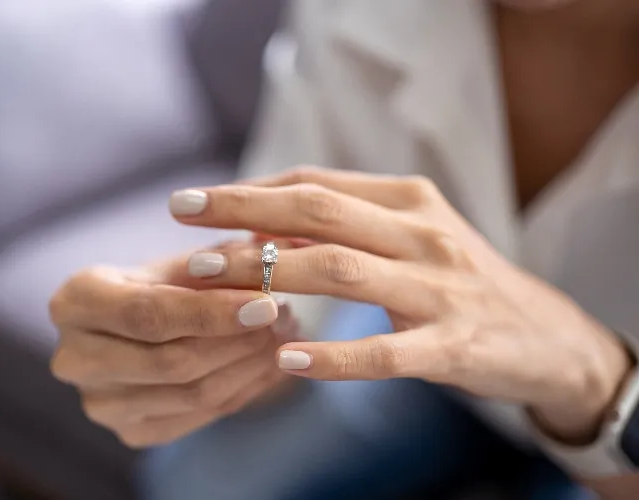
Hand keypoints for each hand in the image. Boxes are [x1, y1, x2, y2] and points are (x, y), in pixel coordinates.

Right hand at [49, 257, 296, 447]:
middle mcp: (74, 359)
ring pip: (191, 393)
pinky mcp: (129, 432)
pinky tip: (272, 362)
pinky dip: (245, 388)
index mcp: (75, 302)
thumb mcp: (184, 262)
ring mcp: (100, 403)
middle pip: (170, 360)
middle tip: (286, 317)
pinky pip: (200, 415)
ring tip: (287, 334)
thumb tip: (273, 257)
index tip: (267, 302)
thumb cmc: (165, 284)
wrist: (141, 327)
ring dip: (250, 365)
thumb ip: (221, 262)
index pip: (148, 314)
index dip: (210, 312)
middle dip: (238, 340)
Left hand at [169, 167, 631, 441]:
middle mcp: (423, 234)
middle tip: (182, 219)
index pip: (317, 184)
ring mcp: (439, 290)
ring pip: (341, 271)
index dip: (251, 189)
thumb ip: (349, 224)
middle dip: (242, 213)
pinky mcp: (452, 345)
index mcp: (409, 200)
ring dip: (269, 273)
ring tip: (210, 278)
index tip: (196, 200)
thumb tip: (264, 220)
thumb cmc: (460, 281)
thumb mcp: (411, 237)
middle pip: (319, 214)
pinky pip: (383, 352)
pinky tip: (286, 359)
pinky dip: (332, 356)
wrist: (545, 335)